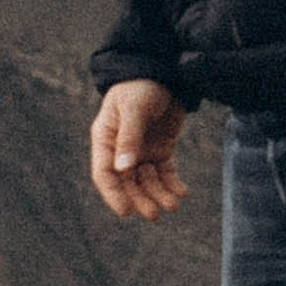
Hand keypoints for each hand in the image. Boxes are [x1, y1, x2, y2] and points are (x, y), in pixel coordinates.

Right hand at [91, 80, 188, 220]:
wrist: (164, 71)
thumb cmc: (140, 85)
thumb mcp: (133, 108)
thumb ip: (129, 137)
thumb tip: (123, 169)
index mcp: (106, 139)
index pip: (104, 173)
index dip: (113, 194)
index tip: (125, 211)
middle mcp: (121, 149)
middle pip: (127, 183)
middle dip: (140, 199)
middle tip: (154, 214)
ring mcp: (141, 151)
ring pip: (147, 181)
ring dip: (157, 194)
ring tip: (172, 205)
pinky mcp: (161, 149)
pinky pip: (164, 172)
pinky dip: (171, 184)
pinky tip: (181, 193)